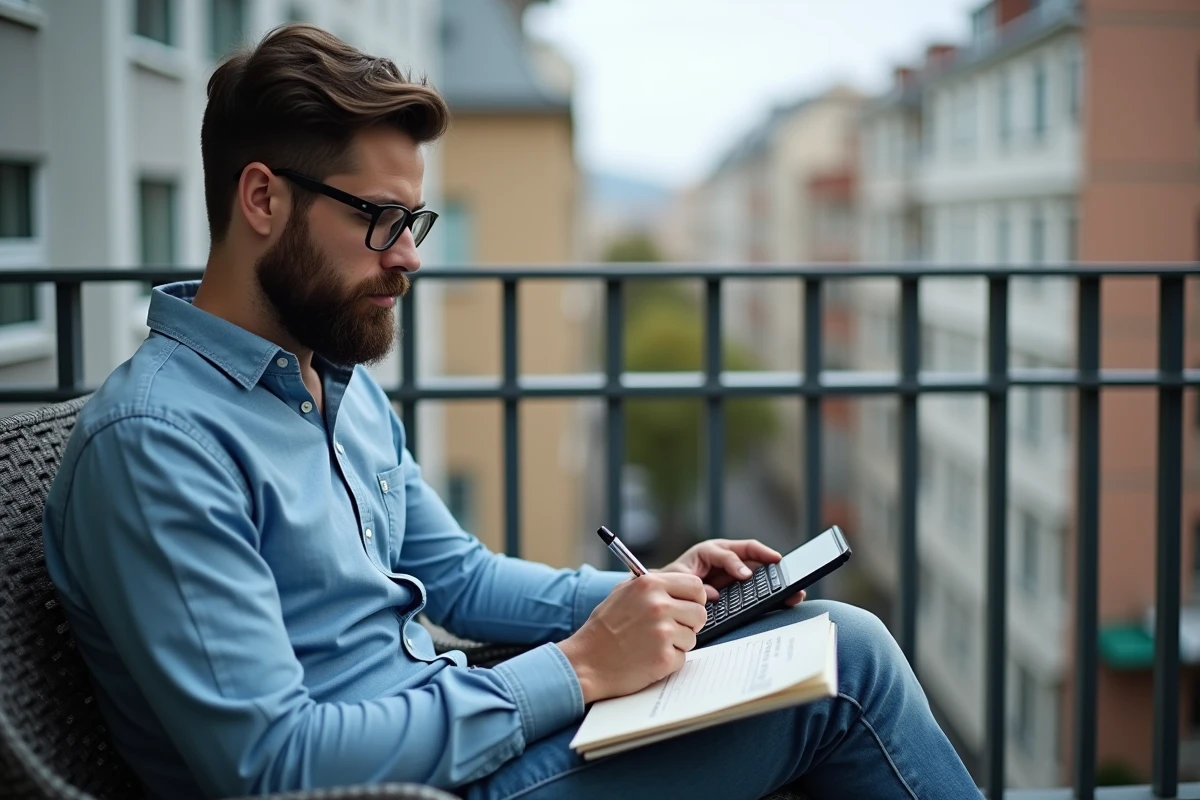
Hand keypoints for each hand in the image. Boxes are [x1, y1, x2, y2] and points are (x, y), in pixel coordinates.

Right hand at [557, 573, 706, 703]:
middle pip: (700, 612)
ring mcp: (663, 632)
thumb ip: (653, 585)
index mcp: (649, 584)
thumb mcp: (623, 592)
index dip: (695, 598)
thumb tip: (682, 585)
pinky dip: (669, 660)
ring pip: (693, 636)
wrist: (586, 661)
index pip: (695, 586)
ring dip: (678, 643)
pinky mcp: (664, 657)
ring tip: (652, 643)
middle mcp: (658, 605)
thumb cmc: (604, 628)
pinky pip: (683, 657)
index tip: (687, 606)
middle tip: (670, 629)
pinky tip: (648, 657)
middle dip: (689, 623)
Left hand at [657, 539, 806, 607]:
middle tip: (784, 571)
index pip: (726, 553)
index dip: (735, 564)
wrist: (670, 589)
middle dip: (770, 562)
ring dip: (778, 580)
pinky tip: (788, 600)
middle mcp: (727, 557)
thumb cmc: (673, 579)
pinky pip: (761, 588)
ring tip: (794, 590)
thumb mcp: (677, 577)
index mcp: (710, 550)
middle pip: (753, 554)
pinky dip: (774, 593)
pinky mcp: (742, 587)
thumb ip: (692, 584)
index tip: (745, 576)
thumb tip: (713, 594)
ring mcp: (737, 571)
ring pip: (761, 570)